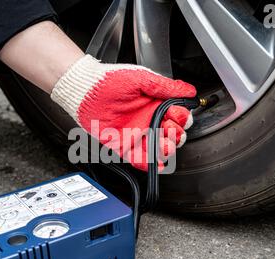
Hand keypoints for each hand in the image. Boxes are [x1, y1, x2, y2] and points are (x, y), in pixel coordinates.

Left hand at [51, 55, 196, 170]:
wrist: (86, 91)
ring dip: (167, 149)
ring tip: (165, 144)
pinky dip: (149, 163)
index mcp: (155, 104)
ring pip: (159, 148)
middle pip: (172, 134)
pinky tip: (157, 163)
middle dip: (177, 134)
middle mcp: (148, 120)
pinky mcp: (124, 145)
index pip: (177, 115)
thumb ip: (166, 87)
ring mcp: (137, 134)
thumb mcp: (142, 78)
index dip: (182, 118)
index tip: (179, 116)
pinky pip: (139, 158)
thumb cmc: (110, 80)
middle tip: (170, 129)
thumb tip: (188, 90)